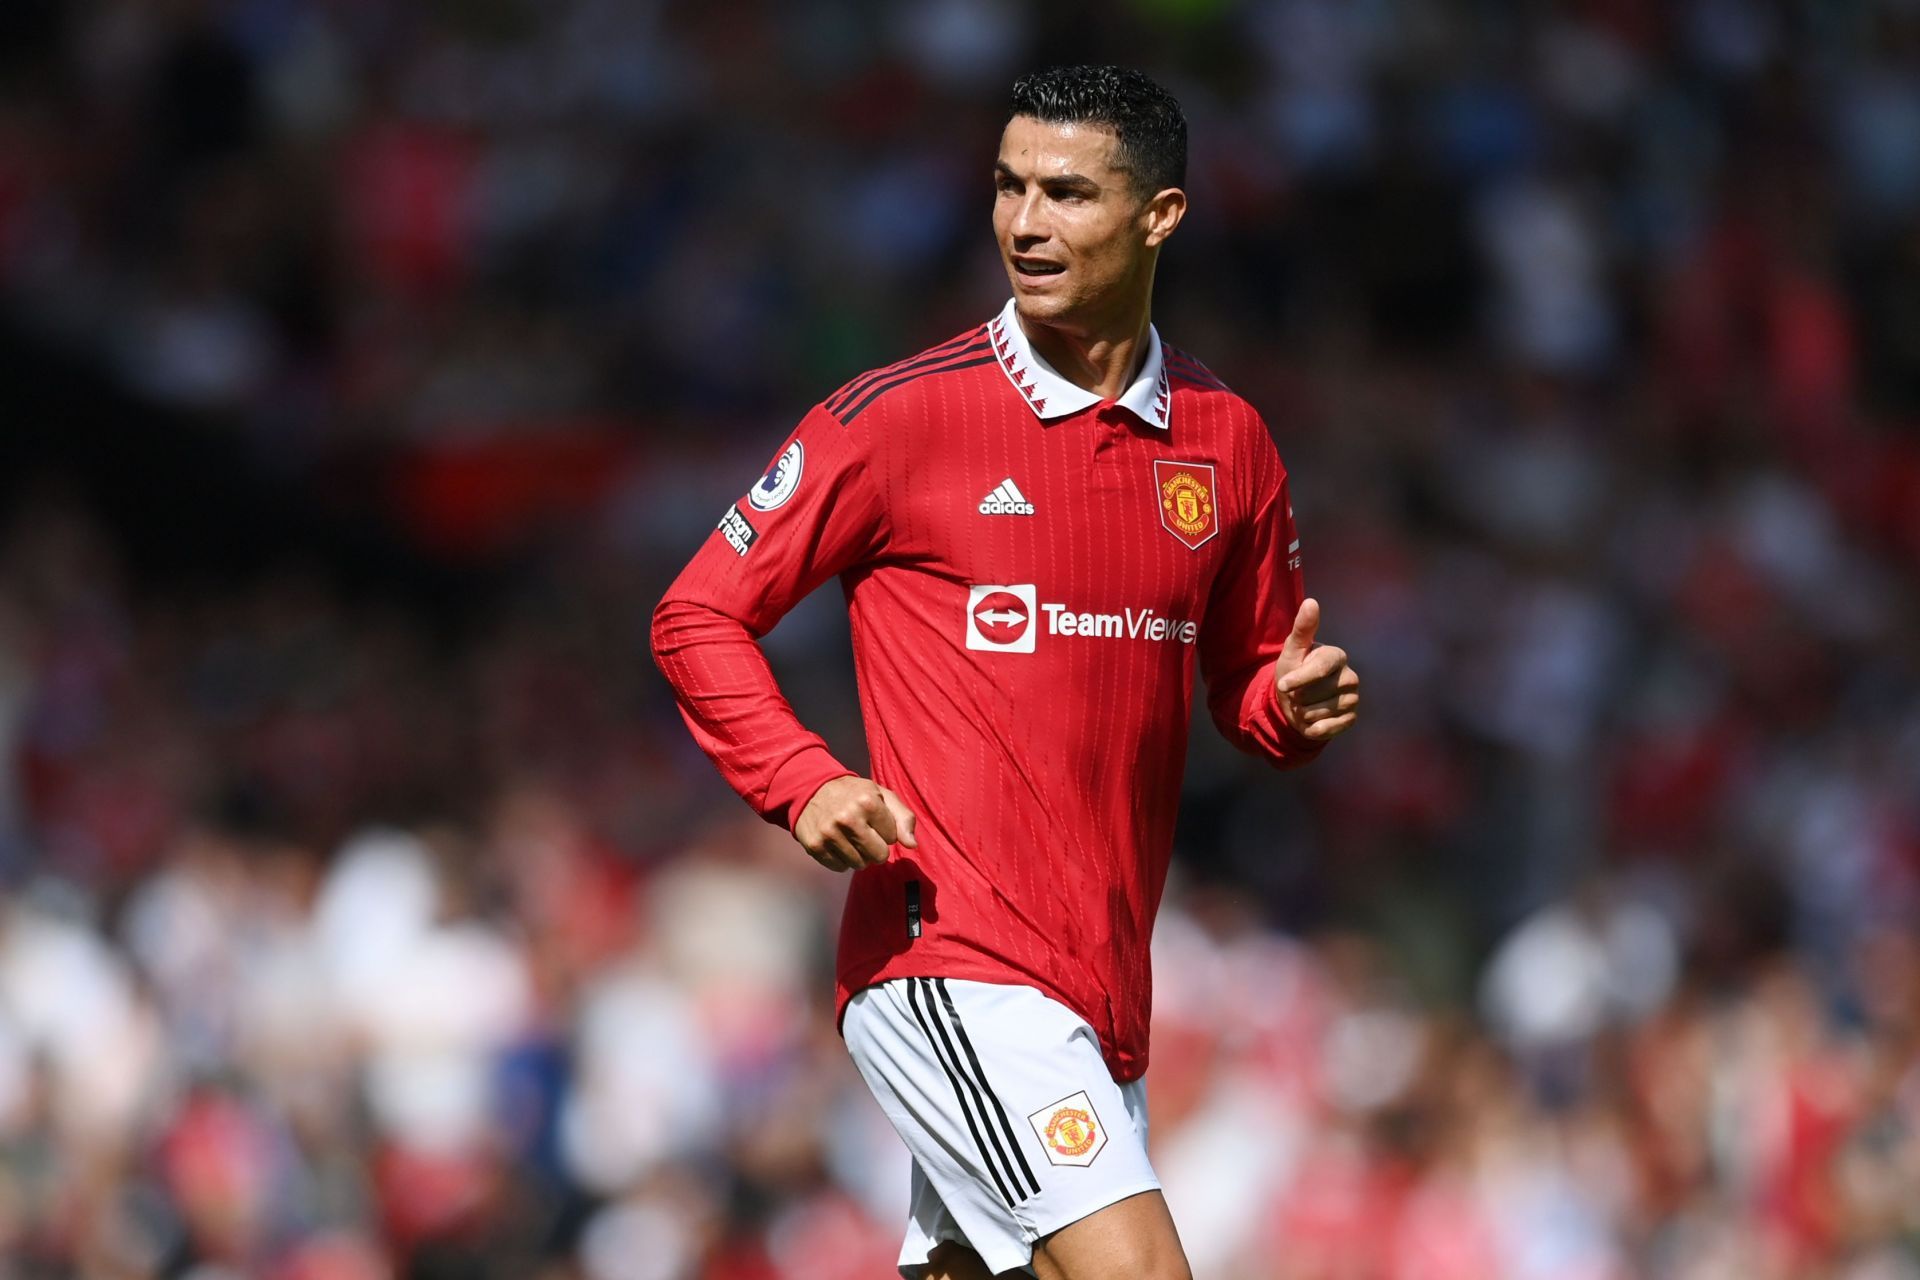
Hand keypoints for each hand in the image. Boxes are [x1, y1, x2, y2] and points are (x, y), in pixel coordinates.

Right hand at [794, 776, 917, 871]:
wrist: (811, 788)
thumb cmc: (853, 794)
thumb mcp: (882, 796)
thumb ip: (903, 818)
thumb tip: (912, 844)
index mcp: (867, 802)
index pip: (892, 837)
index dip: (885, 830)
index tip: (873, 821)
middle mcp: (848, 818)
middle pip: (879, 856)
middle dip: (876, 847)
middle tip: (865, 834)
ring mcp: (829, 833)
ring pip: (860, 864)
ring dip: (859, 854)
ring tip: (850, 838)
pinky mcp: (815, 846)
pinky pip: (840, 868)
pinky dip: (842, 859)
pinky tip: (838, 843)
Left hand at [1273, 597, 1360, 742]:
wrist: (1295, 703)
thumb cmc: (1293, 671)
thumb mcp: (1292, 651)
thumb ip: (1302, 628)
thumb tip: (1311, 602)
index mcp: (1337, 656)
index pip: (1319, 669)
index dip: (1298, 679)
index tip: (1282, 685)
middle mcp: (1350, 677)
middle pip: (1315, 694)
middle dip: (1298, 697)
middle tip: (1298, 693)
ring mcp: (1353, 699)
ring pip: (1319, 713)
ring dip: (1302, 713)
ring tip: (1304, 705)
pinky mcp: (1351, 719)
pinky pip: (1326, 729)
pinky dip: (1311, 728)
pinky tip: (1311, 720)